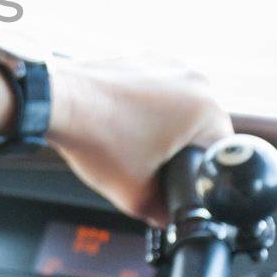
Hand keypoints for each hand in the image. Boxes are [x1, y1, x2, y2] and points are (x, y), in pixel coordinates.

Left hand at [47, 52, 233, 226]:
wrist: (56, 103)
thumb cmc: (95, 139)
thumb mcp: (136, 196)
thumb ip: (163, 214)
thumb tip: (170, 218)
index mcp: (207, 108)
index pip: (220, 153)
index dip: (200, 174)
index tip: (178, 178)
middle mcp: (194, 79)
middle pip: (200, 130)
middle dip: (179, 150)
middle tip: (150, 163)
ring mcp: (168, 64)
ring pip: (178, 109)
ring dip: (162, 128)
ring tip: (132, 142)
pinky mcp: (144, 59)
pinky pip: (156, 91)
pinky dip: (144, 108)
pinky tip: (122, 123)